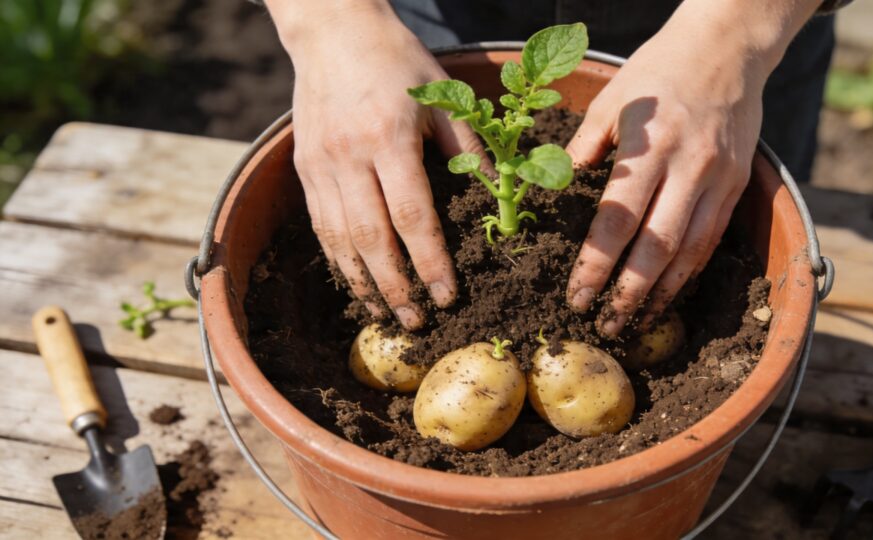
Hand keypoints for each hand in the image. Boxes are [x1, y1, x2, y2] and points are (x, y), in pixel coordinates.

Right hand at [271, 1, 485, 328]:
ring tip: (386, 315)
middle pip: (372, 238)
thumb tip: (495, 195)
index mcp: (388, 137)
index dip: (430, 262)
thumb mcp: (442, 95)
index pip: (412, 215)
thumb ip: (469, 147)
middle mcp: (349, 156)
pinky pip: (322, 225)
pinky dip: (340, 260)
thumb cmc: (396, 60)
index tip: (447, 295)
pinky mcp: (305, 169)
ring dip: (363, 284)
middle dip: (396, 286)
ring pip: (340, 240)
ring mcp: (321, 165)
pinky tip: (357, 283)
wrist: (332, 32)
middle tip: (417, 321)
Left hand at [563, 0, 814, 336]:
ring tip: (634, 323)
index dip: (596, 265)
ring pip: (690, 253)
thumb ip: (582, 147)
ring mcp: (718, 179)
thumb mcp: (610, 99)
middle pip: (657, 248)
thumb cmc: (659, 70)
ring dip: (661, 294)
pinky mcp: (737, 186)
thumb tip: (554, 185)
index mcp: (649, 146)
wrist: (728, 47)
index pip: (617, 221)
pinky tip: (668, 294)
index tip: (577, 296)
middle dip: (628, 294)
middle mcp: (688, 168)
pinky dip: (689, 273)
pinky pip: (711, 240)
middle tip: (603, 325)